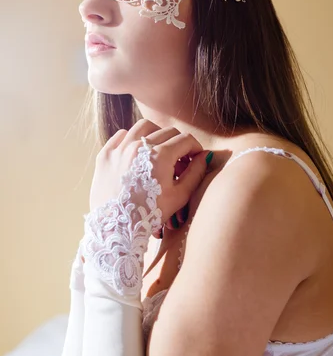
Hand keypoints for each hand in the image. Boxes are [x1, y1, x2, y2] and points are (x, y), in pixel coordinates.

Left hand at [89, 119, 209, 228]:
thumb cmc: (149, 215)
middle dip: (178, 143)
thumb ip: (195, 173)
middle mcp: (138, 146)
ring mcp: (119, 148)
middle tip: (179, 160)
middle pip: (168, 131)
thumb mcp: (179, 196)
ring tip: (159, 151)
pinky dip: (133, 139)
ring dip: (156, 135)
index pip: (185, 139)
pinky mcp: (105, 154)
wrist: (115, 229)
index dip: (195, 147)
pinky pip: (122, 135)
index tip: (195, 157)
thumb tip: (203, 156)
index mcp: (160, 156)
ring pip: (144, 127)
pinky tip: (137, 153)